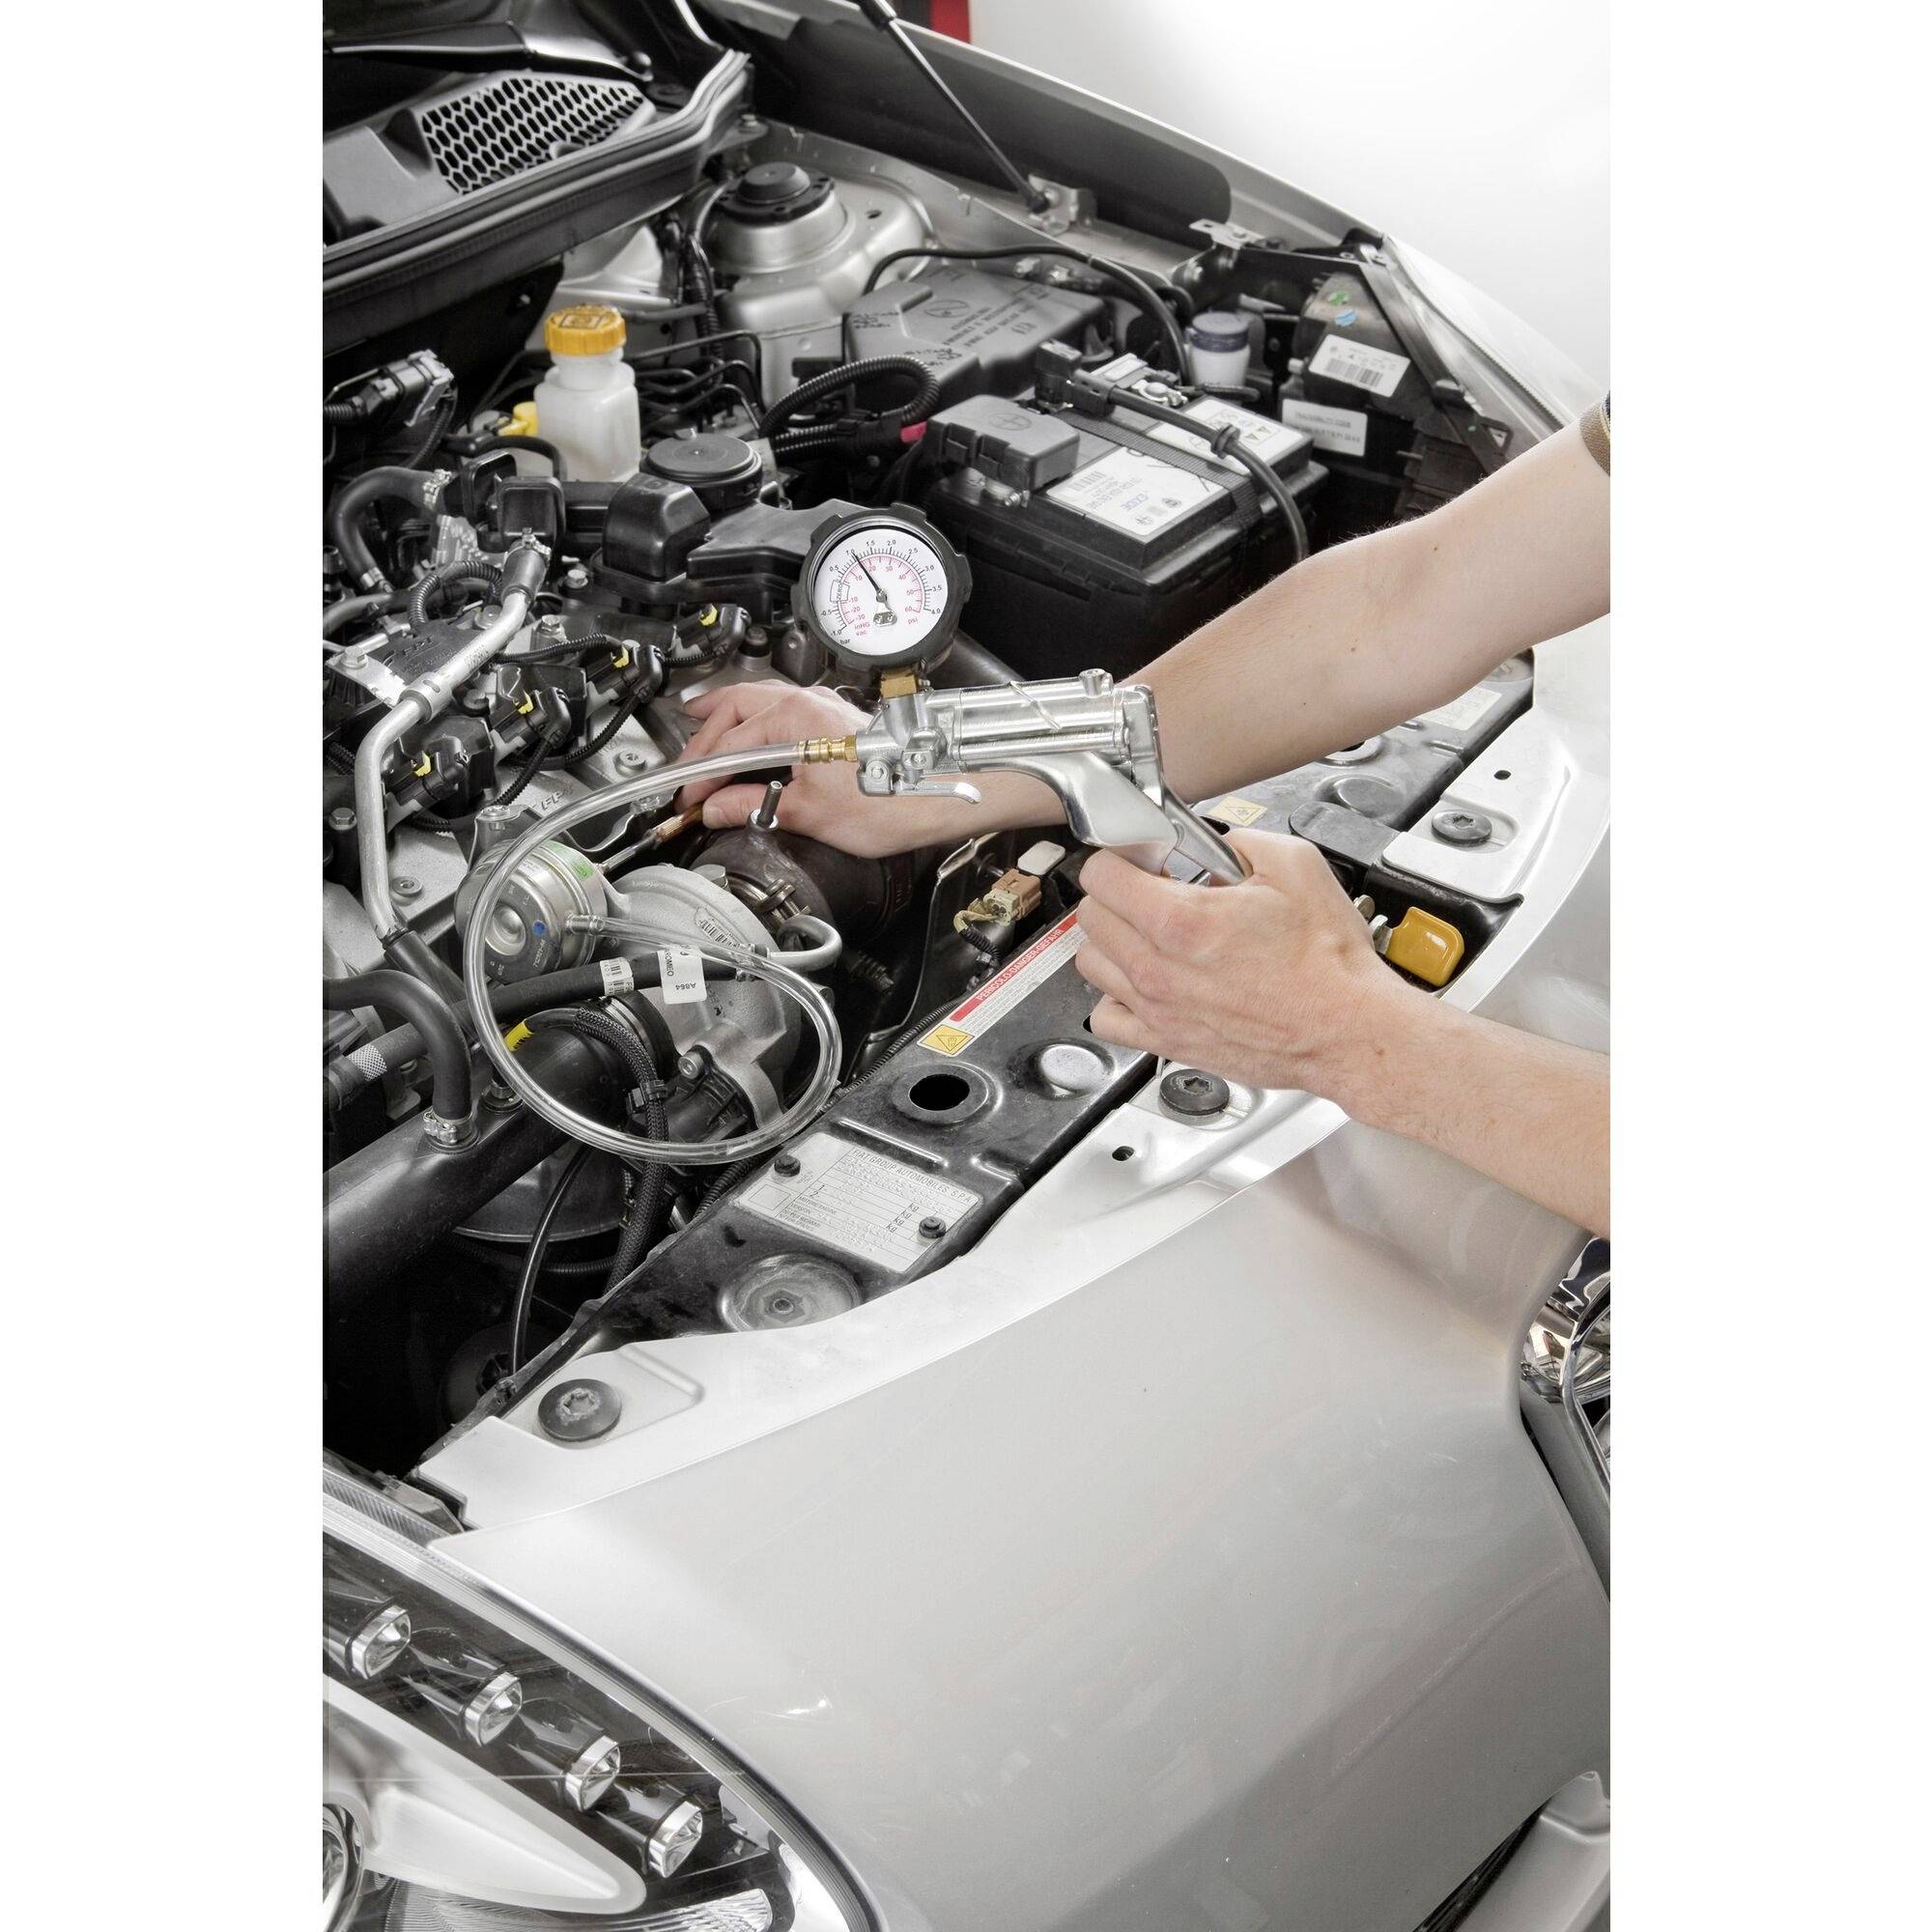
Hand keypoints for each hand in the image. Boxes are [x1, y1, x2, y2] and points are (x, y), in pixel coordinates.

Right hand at [673, 680, 1059, 858]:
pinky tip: (748, 727)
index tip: (688, 799)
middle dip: (703, 736)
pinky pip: (779, 706)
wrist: (939, 794)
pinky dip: (753, 715)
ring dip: (725, 714)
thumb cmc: (890, 801)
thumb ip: (753, 807)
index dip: (701, 776)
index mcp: (793, 720)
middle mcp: (806, 703)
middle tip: (682, 765)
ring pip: (757, 698)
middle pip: (735, 708)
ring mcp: (821, 706)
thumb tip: (718, 810)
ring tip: (698, 722)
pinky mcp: (834, 717)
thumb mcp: (810, 814)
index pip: (729, 746)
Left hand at [1074, 827, 1429, 1107]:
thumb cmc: (1327, 961)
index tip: (1140, 858)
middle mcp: (1158, 968)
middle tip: (1151, 891)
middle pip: (1090, 916)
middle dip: (1116, 894)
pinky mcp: (1166, 1041)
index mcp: (1181, 919)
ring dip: (1112, 941)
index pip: (1101, 874)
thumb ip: (1237, 841)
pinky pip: (1106, 1016)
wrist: (1346, 1028)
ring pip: (1091, 963)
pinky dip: (1116, 996)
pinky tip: (1145, 982)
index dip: (1120, 856)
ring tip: (1148, 934)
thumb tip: (1211, 842)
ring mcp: (1157, 1008)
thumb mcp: (1293, 864)